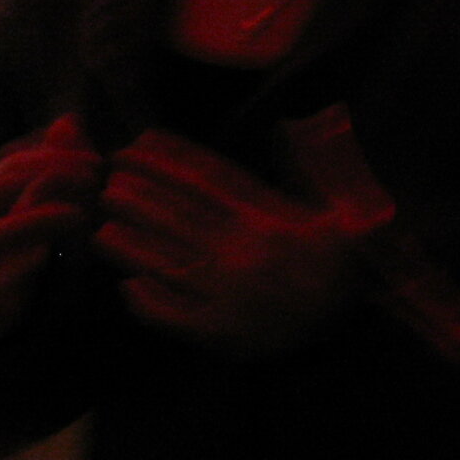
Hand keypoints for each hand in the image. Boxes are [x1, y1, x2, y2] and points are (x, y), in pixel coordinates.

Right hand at [0, 115, 102, 340]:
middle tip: (93, 179)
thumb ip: (53, 163)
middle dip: (49, 176)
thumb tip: (68, 119)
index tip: (94, 157)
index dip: (52, 153)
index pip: (9, 159)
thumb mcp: (39, 200)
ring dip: (39, 219)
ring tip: (79, 216)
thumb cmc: (18, 244)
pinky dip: (20, 266)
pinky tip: (48, 254)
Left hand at [94, 130, 368, 355]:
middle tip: (107, 176)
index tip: (140, 143)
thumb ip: (324, 168)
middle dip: (142, 195)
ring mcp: (231, 296)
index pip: (212, 183)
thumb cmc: (348, 268)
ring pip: (171, 263)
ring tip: (102, 223)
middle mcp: (246, 254)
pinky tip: (127, 287)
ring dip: (134, 244)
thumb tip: (305, 124)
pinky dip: (152, 304)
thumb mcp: (349, 211)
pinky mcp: (224, 335)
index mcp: (272, 221)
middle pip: (182, 218)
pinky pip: (178, 318)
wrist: (357, 332)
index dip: (172, 161)